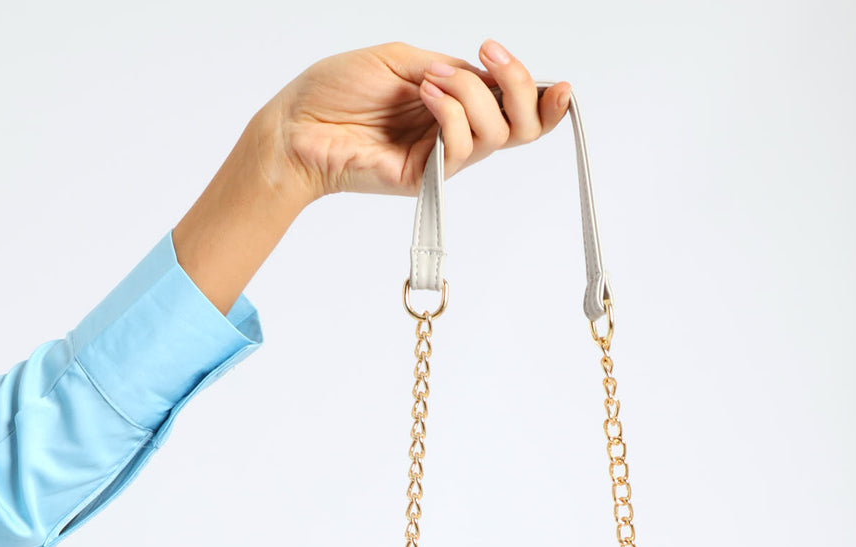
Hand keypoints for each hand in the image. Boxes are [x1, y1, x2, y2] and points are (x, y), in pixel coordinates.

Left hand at [173, 41, 569, 314]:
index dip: (543, 102)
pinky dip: (451, 114)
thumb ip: (450, 69)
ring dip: (470, 95)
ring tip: (430, 80)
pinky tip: (423, 94)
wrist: (296, 123)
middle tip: (492, 57)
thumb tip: (487, 75)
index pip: (513, 112)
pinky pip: (460, 149)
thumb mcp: (403, 60)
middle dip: (520, 88)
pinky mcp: (424, 179)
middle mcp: (453, 135)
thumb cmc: (336, 90)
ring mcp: (440, 160)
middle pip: (519, 128)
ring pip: (494, 135)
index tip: (559, 84)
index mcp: (452, 105)